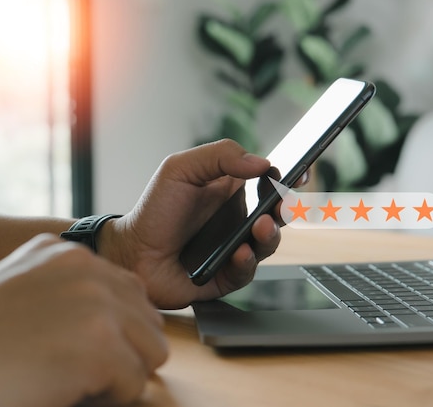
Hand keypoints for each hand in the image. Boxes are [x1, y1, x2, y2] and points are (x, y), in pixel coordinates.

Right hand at [0, 234, 166, 406]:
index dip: (118, 330)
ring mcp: (95, 304)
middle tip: (80, 371)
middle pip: (149, 321)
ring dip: (121, 375)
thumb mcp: (25, 291)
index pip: (131, 292)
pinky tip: (65, 393)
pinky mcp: (98, 346)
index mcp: (69, 253)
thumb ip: (74, 293)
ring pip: (151, 351)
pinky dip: (109, 399)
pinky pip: (135, 385)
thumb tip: (125, 321)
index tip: (85, 350)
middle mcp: (88, 269)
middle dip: (125, 352)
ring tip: (74, 382)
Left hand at [99, 139, 281, 308]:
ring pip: (268, 244)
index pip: (269, 182)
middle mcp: (238, 219)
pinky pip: (247, 271)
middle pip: (277, 213)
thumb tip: (261, 163)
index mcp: (231, 191)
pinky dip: (247, 262)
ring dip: (270, 235)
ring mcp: (235, 248)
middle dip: (286, 208)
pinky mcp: (227, 276)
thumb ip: (220, 156)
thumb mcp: (180, 169)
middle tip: (282, 204)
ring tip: (261, 227)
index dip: (289, 177)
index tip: (301, 173)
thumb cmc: (155, 210)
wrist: (131, 253)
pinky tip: (239, 253)